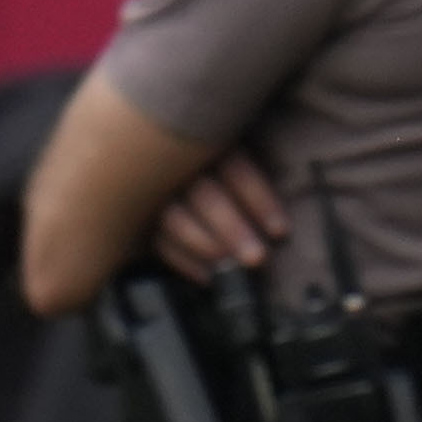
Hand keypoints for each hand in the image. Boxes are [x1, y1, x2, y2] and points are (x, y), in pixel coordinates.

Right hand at [150, 149, 289, 280]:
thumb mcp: (238, 158)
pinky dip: (182, 260)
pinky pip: (158, 240)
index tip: (280, 232)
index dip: (260, 201)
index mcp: (211, 144)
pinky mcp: (140, 214)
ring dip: (205, 246)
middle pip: (205, 196)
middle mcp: (180, 163)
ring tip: (228, 268)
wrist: (156, 166)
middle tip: (256, 259)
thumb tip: (280, 220)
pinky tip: (205, 277)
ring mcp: (155, 188)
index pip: (236, 170)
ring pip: (176, 218)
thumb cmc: (223, 171)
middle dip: (232, 229)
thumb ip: (253, 178)